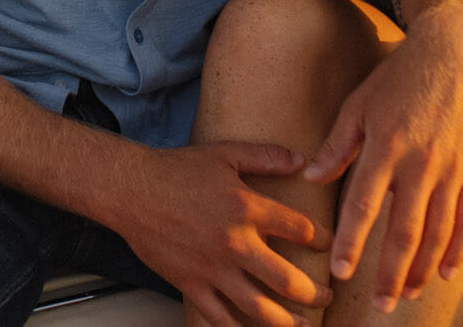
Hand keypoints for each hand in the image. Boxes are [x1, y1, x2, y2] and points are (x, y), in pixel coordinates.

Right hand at [108, 141, 331, 326]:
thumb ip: (265, 156)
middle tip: (327, 297)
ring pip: (259, 309)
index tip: (332, 246)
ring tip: (303, 325)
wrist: (131, 190)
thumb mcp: (225, 154)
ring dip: (287, 322)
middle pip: (288, 281)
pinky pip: (219, 318)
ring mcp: (212, 269)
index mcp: (247, 208)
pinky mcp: (191, 285)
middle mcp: (235, 243)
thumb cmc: (177, 169)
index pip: (301, 230)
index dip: (324, 240)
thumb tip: (300, 161)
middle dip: (315, 294)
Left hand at [302, 31, 462, 311]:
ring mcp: (452, 168)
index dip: (352, 242)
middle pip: (404, 231)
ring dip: (422, 269)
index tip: (340, 271)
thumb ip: (337, 144)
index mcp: (385, 145)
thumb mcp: (360, 102)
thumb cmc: (401, 76)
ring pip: (438, 232)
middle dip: (390, 273)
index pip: (364, 205)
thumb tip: (310, 177)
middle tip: (379, 305)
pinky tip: (447, 273)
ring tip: (406, 295)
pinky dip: (459, 248)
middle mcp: (420, 162)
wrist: (457, 52)